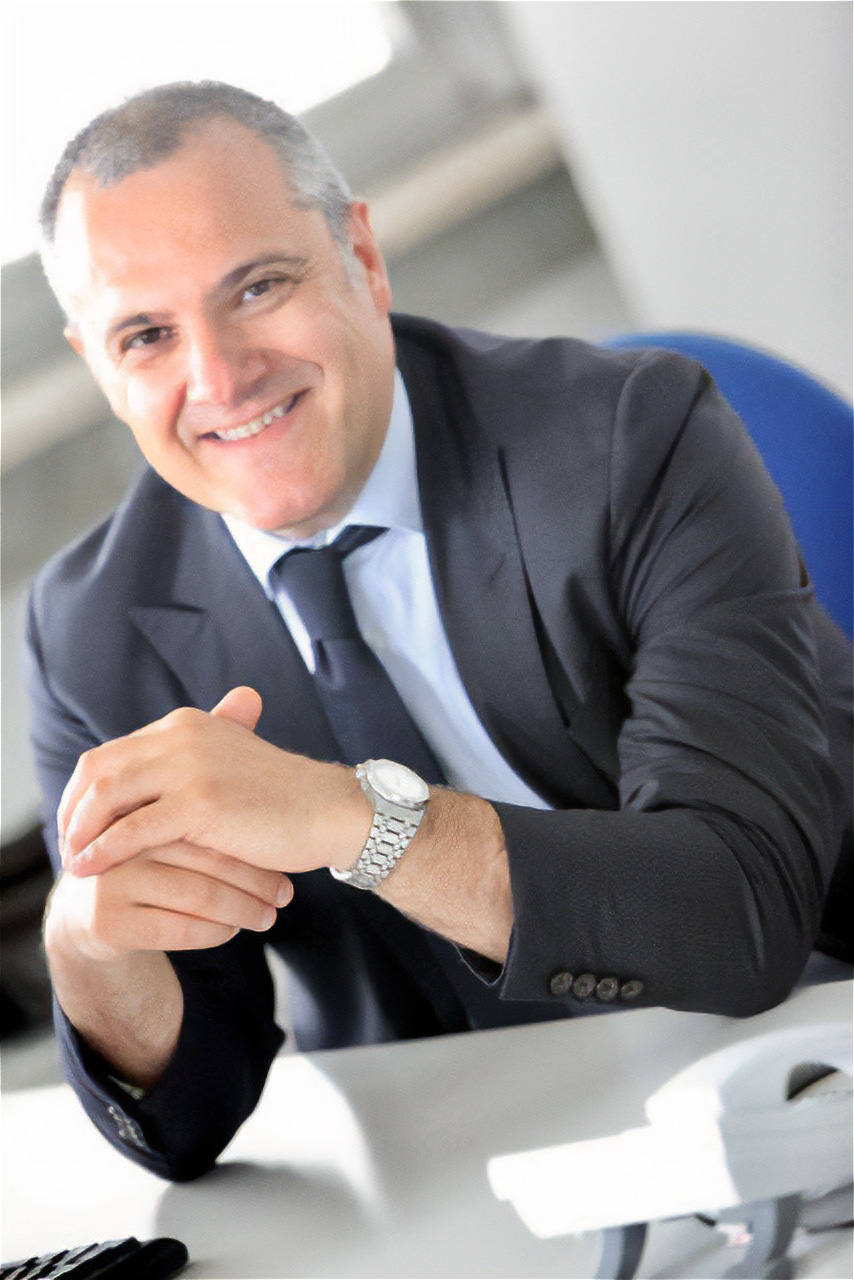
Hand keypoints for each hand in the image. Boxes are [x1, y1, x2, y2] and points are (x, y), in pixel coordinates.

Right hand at [45, 840, 291, 962]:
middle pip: (208, 860)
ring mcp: (113, 881)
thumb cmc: (146, 867)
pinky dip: (214, 932)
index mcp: (144, 808)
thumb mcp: (165, 836)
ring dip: (242, 910)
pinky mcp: (109, 922)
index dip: (252, 845)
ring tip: (267, 918)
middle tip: (285, 896)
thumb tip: (282, 821)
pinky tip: (232, 931)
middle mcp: (126, 840)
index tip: (287, 860)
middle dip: (255, 881)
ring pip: (197, 896)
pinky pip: (178, 929)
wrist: (88, 913)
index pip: (211, 824)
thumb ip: (203, 821)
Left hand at [58, 687, 369, 878]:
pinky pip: (135, 828)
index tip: (76, 821)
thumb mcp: (229, 762)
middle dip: (73, 809)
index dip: (83, 790)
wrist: (330, 810)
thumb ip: (189, 762)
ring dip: (82, 830)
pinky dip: (105, 850)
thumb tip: (146, 782)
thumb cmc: (282, 797)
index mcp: (186, 724)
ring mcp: (191, 766)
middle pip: (100, 769)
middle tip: (67, 843)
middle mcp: (182, 735)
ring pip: (109, 795)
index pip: (111, 751)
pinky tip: (92, 869)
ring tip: (73, 860)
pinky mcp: (201, 803)